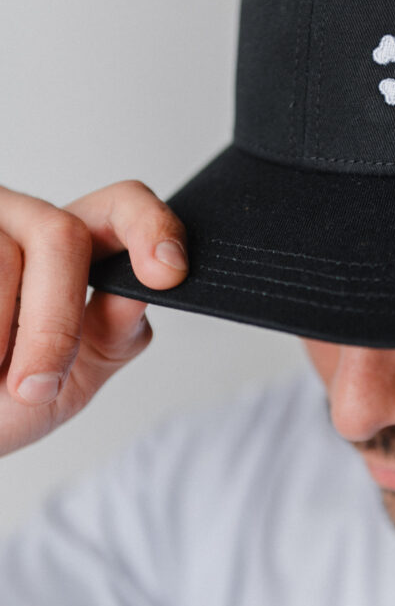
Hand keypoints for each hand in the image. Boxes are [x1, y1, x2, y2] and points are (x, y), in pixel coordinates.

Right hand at [0, 180, 188, 455]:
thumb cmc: (5, 401)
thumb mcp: (72, 377)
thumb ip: (114, 332)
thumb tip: (142, 294)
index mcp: (70, 245)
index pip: (124, 204)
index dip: (151, 227)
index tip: (167, 274)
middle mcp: (23, 218)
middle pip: (62, 235)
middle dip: (55, 322)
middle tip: (34, 388)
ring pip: (4, 261)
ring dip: (3, 338)